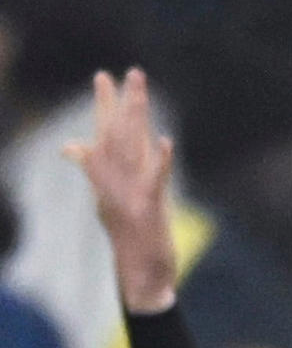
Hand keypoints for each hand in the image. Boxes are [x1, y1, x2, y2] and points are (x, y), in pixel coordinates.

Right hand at [68, 70, 175, 315]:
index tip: (103, 77)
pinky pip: (155, 179)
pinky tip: (166, 140)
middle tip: (129, 72)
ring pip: (132, 147)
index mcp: (110, 175)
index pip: (105, 133)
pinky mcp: (148, 208)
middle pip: (117, 133)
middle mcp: (116, 179)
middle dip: (121, 102)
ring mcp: (130, 191)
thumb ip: (94, 169)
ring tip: (141, 91)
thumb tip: (69, 146)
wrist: (139, 275)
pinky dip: (161, 160)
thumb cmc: (128, 237)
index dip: (104, 105)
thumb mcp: (108, 199)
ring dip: (137, 118)